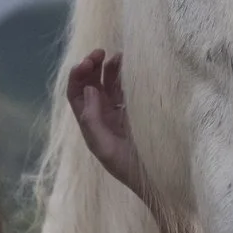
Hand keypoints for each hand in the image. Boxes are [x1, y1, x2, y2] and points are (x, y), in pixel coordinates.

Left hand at [68, 48, 150, 201]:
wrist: (156, 180)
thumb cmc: (129, 168)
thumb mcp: (105, 147)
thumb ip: (92, 119)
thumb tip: (88, 88)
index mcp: (90, 124)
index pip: (76, 94)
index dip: (78, 76)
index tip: (87, 62)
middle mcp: (101, 116)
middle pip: (91, 85)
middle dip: (92, 66)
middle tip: (100, 52)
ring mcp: (119, 113)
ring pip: (109, 84)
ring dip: (110, 68)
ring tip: (118, 56)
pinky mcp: (137, 112)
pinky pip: (128, 90)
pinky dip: (127, 76)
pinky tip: (131, 66)